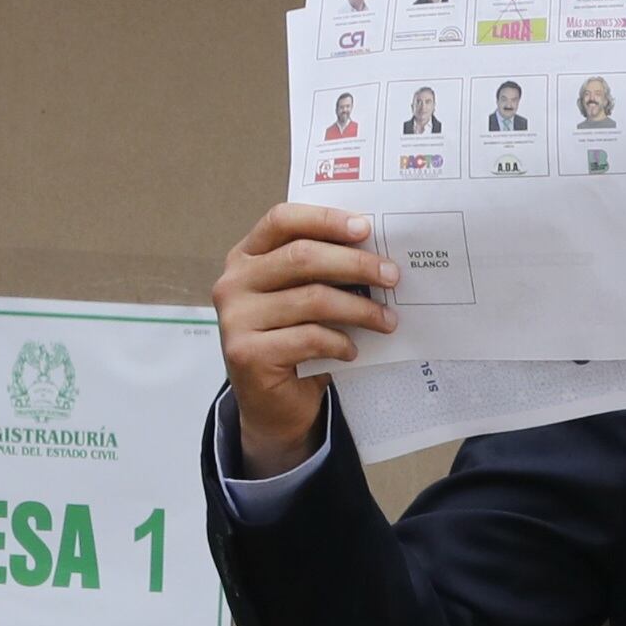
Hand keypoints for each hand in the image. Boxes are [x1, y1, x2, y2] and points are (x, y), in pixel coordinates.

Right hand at [212, 203, 398, 474]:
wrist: (272, 405)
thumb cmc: (294, 342)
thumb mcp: (304, 299)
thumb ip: (322, 273)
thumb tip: (379, 254)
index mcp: (246, 257)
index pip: (282, 220)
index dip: (325, 219)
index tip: (366, 228)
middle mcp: (233, 282)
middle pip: (302, 257)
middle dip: (356, 264)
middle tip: (392, 276)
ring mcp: (235, 318)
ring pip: (312, 299)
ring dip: (359, 309)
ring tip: (387, 320)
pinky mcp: (247, 353)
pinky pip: (309, 338)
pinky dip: (340, 343)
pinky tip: (353, 351)